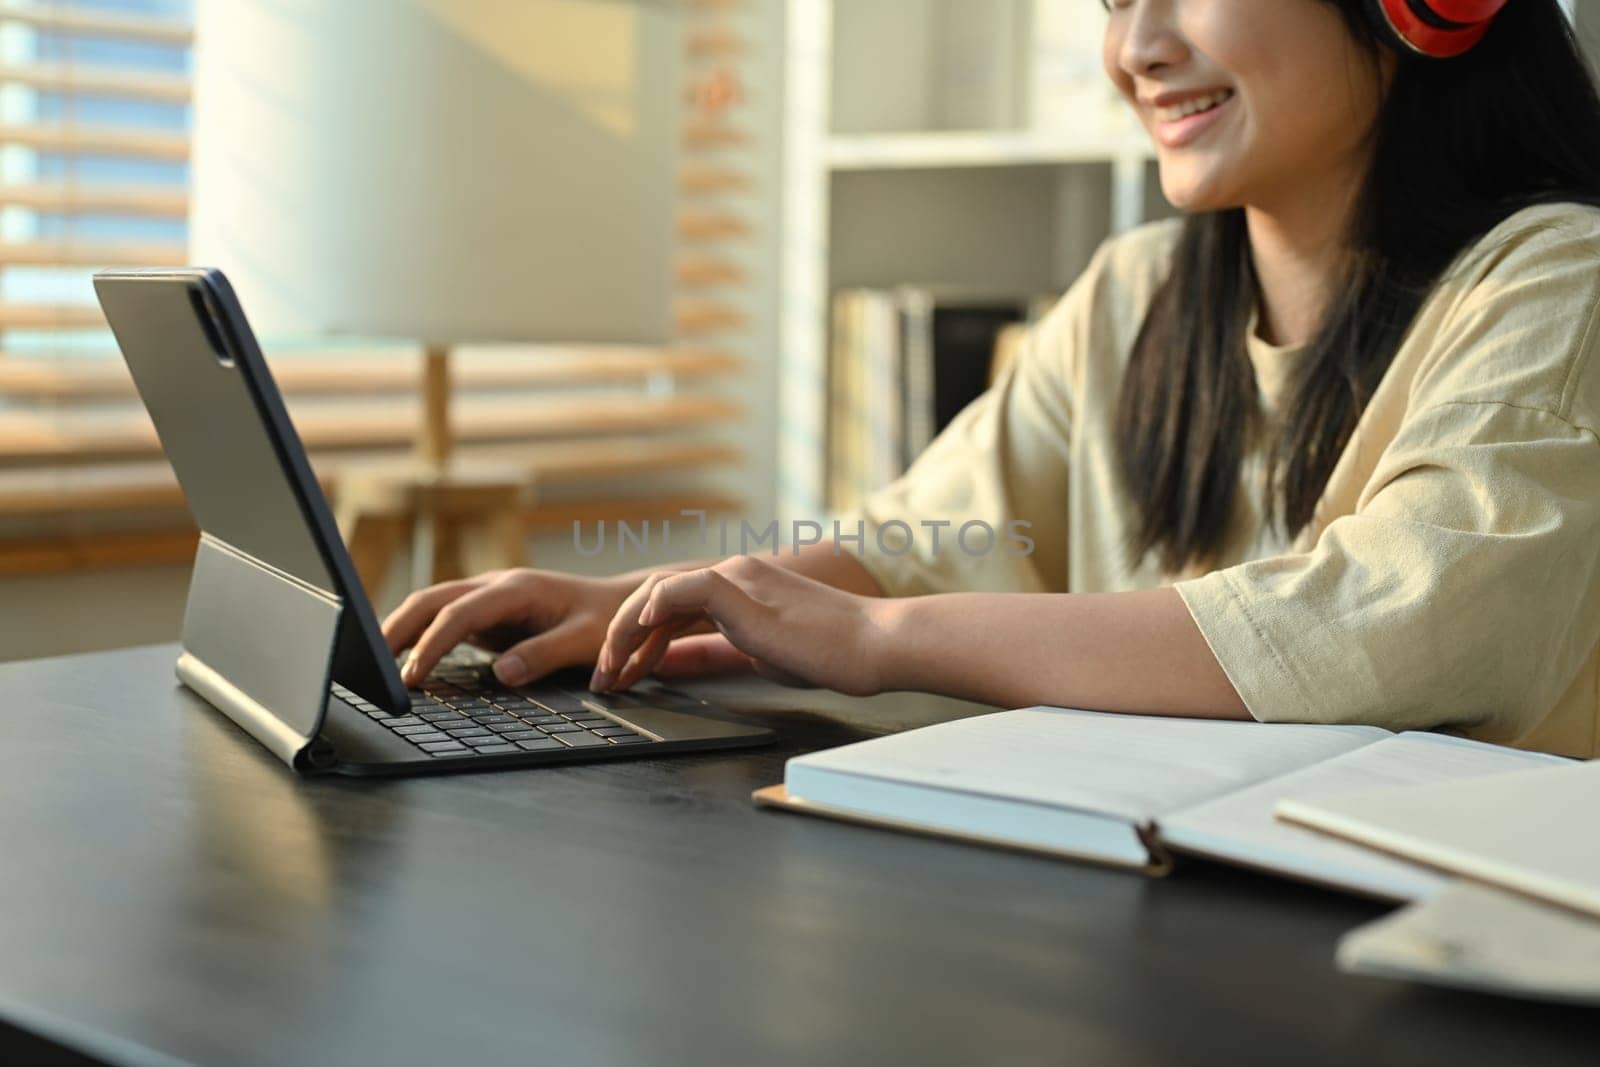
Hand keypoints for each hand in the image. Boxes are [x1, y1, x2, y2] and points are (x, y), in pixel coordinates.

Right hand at [381, 568, 634, 686]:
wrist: (623, 603)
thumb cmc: (607, 621)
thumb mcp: (584, 640)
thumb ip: (544, 655)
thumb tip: (502, 673)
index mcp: (517, 588)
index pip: (459, 614)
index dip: (432, 645)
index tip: (412, 676)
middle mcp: (496, 586)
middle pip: (431, 600)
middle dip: (396, 629)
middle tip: (369, 665)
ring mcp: (489, 597)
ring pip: (432, 605)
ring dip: (401, 630)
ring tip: (373, 663)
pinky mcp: (488, 612)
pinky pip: (444, 619)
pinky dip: (419, 635)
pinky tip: (402, 657)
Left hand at [592, 555, 900, 696]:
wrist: (875, 644)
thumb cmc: (831, 652)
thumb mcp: (758, 654)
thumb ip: (712, 651)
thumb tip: (670, 662)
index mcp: (740, 587)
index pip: (670, 608)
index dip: (639, 642)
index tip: (622, 674)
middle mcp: (734, 574)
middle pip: (655, 599)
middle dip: (621, 641)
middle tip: (604, 679)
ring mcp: (738, 578)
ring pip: (659, 593)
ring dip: (626, 632)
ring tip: (611, 670)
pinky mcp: (743, 592)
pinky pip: (682, 590)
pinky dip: (653, 608)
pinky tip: (639, 637)